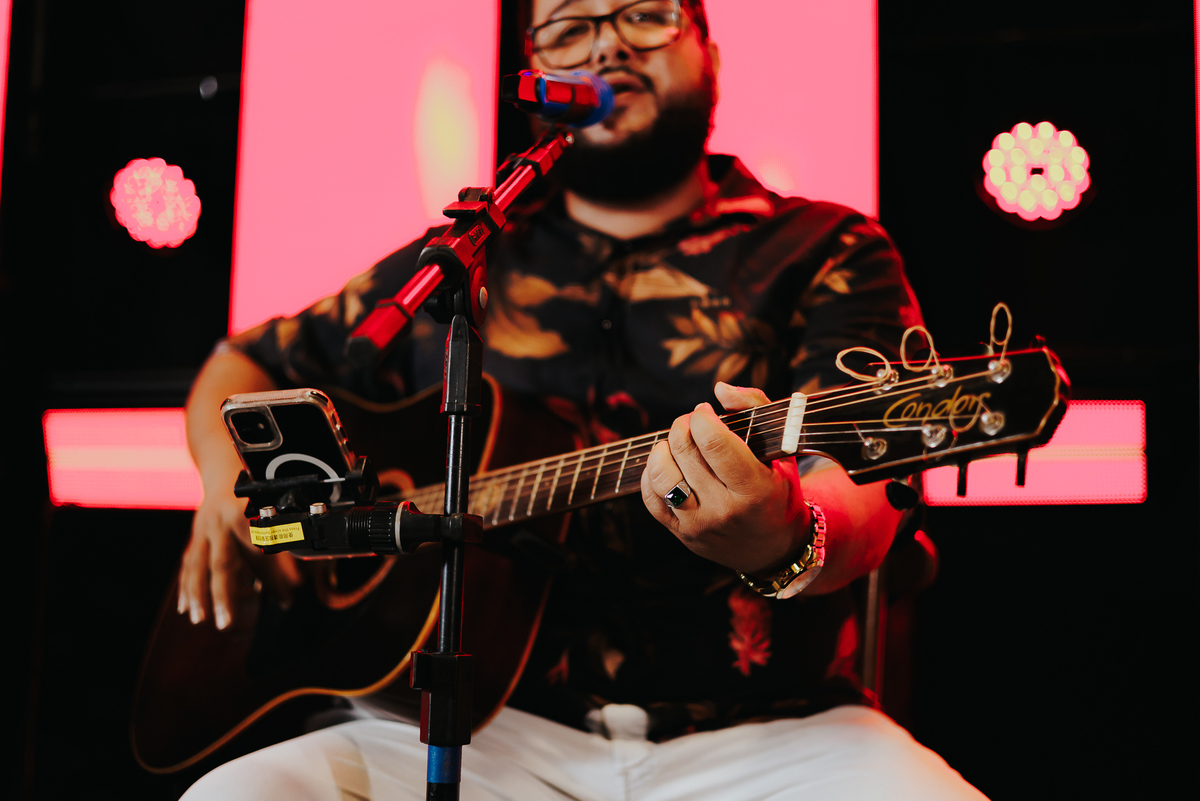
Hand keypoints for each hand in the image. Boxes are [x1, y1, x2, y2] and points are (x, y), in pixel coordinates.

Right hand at [178, 489, 300, 629]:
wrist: (223, 471)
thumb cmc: (254, 498)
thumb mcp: (269, 518)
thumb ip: (280, 555)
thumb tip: (291, 595)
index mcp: (241, 511)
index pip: (249, 533)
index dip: (256, 546)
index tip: (265, 563)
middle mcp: (218, 521)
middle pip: (221, 561)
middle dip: (222, 594)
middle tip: (226, 622)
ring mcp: (203, 530)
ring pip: (197, 566)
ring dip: (197, 596)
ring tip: (198, 620)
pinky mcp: (195, 538)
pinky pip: (188, 565)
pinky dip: (186, 588)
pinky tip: (185, 609)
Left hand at [640, 382, 810, 575]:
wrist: (774, 548)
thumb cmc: (778, 491)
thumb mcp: (782, 449)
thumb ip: (755, 408)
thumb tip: (719, 389)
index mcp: (754, 489)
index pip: (714, 443)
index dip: (701, 418)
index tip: (705, 411)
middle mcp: (724, 510)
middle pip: (685, 452)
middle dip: (683, 425)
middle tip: (692, 422)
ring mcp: (698, 524)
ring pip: (662, 474)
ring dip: (664, 448)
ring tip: (678, 442)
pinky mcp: (680, 534)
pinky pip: (651, 497)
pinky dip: (652, 473)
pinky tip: (668, 463)